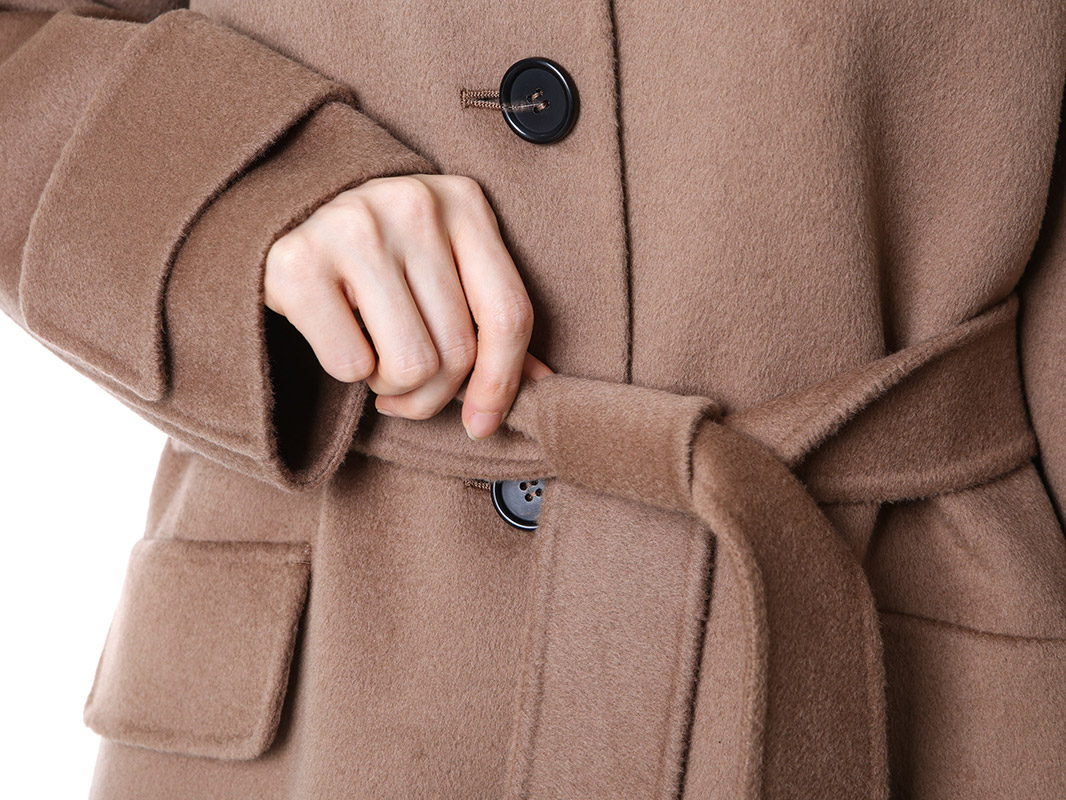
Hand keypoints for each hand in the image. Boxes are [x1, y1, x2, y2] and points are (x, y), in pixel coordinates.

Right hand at [264, 174, 552, 439]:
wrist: (279, 213)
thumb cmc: (378, 256)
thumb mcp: (442, 268)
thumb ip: (488, 318)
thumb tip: (544, 387)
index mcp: (464, 202)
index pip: (508, 314)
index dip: (501, 384)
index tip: (481, 424)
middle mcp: (413, 204)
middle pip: (458, 352)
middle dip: (433, 394)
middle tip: (403, 388)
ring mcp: (353, 227)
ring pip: (410, 365)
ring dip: (391, 386)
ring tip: (373, 359)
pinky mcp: (297, 260)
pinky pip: (351, 365)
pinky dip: (347, 374)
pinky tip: (337, 340)